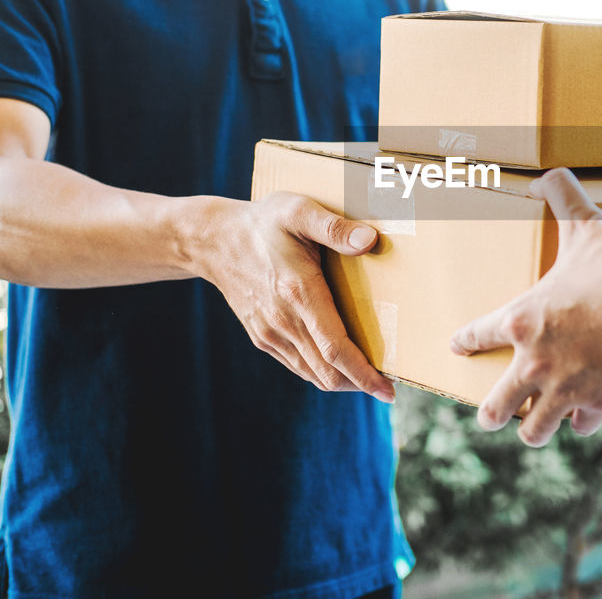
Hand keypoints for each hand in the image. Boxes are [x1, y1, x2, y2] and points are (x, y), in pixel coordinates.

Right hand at [194, 191, 394, 401]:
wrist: (213, 241)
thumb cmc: (263, 223)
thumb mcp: (299, 211)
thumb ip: (335, 228)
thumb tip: (369, 241)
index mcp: (299, 293)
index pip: (336, 349)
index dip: (364, 374)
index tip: (388, 391)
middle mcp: (283, 321)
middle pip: (327, 372)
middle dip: (360, 383)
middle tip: (387, 386)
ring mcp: (270, 333)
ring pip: (312, 374)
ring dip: (342, 381)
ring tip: (368, 377)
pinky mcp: (262, 337)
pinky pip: (297, 366)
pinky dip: (321, 372)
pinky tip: (337, 365)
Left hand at [450, 169, 601, 445]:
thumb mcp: (587, 225)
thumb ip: (563, 196)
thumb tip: (545, 174)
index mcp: (525, 320)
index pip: (480, 334)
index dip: (466, 341)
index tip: (456, 347)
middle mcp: (537, 363)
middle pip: (497, 405)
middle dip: (491, 412)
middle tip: (490, 415)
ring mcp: (567, 390)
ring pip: (534, 429)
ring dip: (533, 428)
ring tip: (531, 428)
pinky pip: (581, 425)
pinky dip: (582, 422)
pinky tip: (582, 418)